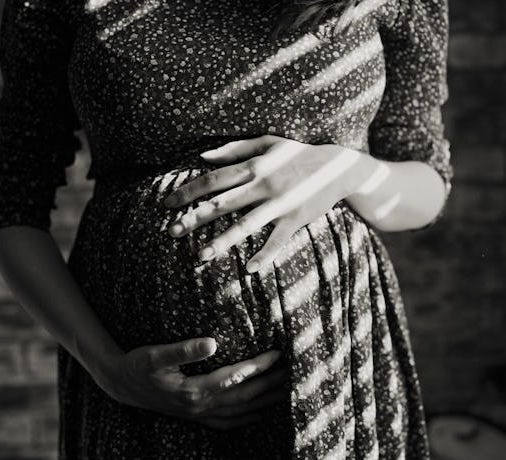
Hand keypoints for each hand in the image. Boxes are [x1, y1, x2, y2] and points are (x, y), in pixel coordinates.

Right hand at [92, 337, 288, 429]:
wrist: (120, 385)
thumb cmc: (138, 365)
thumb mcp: (155, 355)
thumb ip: (184, 349)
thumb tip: (212, 341)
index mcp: (194, 390)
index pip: (235, 377)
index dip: (259, 365)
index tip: (278, 352)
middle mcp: (200, 406)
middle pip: (245, 396)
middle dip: (271, 384)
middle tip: (294, 371)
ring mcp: (199, 414)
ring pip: (241, 411)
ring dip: (266, 401)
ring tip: (288, 391)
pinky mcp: (196, 416)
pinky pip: (227, 422)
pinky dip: (246, 419)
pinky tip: (259, 414)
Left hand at [163, 135, 371, 272]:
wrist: (338, 167)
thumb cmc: (298, 154)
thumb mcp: (268, 143)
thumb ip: (235, 149)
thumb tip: (203, 156)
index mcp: (253, 166)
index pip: (213, 179)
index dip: (188, 191)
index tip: (167, 203)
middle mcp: (263, 185)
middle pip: (222, 203)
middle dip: (195, 217)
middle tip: (171, 231)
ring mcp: (280, 203)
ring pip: (245, 224)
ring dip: (223, 241)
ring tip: (202, 256)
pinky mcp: (296, 219)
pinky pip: (277, 240)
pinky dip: (265, 254)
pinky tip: (249, 269)